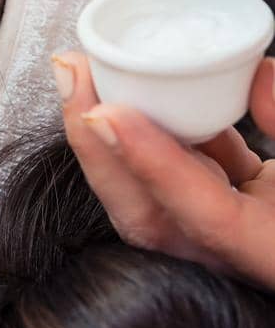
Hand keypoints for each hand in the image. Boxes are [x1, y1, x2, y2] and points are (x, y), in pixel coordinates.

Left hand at [52, 50, 274, 290]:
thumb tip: (257, 73)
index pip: (207, 216)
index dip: (156, 165)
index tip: (109, 112)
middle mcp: (242, 259)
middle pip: (150, 216)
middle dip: (98, 148)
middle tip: (72, 72)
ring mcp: (233, 238)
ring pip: (152, 193)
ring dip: (112, 134)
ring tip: (83, 68)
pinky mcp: (238, 211)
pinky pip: (181, 172)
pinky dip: (156, 131)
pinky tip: (136, 83)